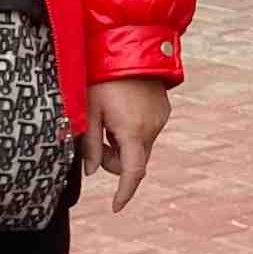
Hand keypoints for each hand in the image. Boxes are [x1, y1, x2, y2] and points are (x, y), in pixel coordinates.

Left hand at [86, 76, 171, 212]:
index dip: (124, 193)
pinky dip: (132, 130)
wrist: (131, 47)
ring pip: (139, 146)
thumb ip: (89, 144)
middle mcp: (152, 129)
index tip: (115, 207)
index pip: (132, 173)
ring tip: (108, 116)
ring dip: (123, 143)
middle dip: (115, 161)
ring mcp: (160, 119)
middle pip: (134, 161)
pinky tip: (122, 108)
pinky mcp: (163, 110)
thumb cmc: (104, 78)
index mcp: (132, 132)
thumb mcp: (89, 110)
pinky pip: (146, 131)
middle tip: (97, 139)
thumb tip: (89, 171)